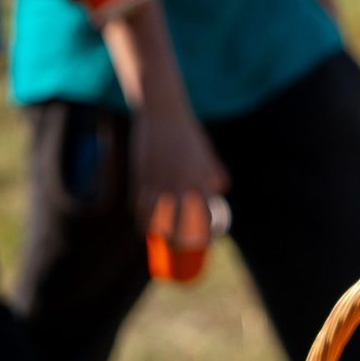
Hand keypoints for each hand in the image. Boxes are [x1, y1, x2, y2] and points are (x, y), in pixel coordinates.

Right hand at [130, 96, 227, 232]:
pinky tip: (143, 220)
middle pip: (176, 227)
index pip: (203, 219)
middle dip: (175, 242)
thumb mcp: (208, 154)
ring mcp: (159, 182)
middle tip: (175, 247)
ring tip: (156, 236)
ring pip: (152, 220)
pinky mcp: (140, 178)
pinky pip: (138, 206)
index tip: (201, 244)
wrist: (163, 113)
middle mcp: (181, 185)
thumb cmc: (188, 134)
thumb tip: (221, 193)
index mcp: (201, 180)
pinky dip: (141, 215)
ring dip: (153, 231)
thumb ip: (216, 174)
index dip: (202, 237)